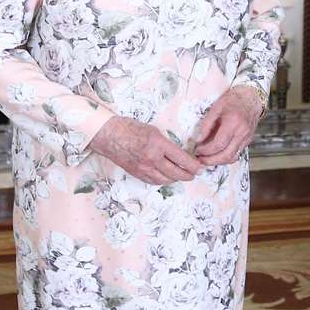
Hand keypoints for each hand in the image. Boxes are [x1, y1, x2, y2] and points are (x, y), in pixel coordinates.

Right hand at [88, 116, 203, 183]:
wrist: (109, 135)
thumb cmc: (130, 128)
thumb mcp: (154, 130)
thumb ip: (166, 144)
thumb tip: (179, 154)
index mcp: (158, 144)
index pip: (182, 159)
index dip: (194, 166)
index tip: (201, 167)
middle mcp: (152, 159)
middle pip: (176, 173)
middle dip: (189, 175)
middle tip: (195, 173)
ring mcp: (144, 169)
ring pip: (166, 180)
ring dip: (177, 179)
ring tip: (182, 175)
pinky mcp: (137, 174)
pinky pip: (154, 181)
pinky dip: (164, 180)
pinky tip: (167, 176)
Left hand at [193, 86, 263, 165]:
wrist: (251, 97)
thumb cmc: (233, 99)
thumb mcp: (216, 108)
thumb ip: (206, 125)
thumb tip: (198, 140)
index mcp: (233, 122)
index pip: (218, 144)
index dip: (206, 150)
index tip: (197, 150)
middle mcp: (242, 132)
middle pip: (226, 155)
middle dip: (211, 161)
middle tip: (200, 160)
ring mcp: (247, 138)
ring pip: (232, 158)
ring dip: (218, 162)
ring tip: (207, 159)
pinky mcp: (248, 141)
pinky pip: (237, 154)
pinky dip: (226, 157)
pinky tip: (217, 155)